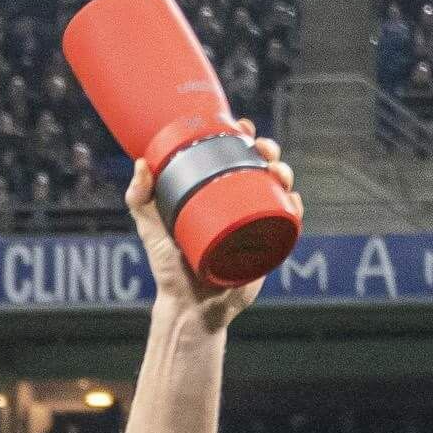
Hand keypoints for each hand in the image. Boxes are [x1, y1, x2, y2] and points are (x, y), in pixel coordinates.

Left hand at [126, 117, 299, 331]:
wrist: (188, 306)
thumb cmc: (168, 267)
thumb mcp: (149, 228)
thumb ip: (138, 197)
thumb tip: (141, 163)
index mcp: (213, 192)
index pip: (231, 156)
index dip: (241, 137)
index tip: (241, 126)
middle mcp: (237, 204)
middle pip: (259, 168)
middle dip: (268, 150)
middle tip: (262, 149)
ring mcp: (254, 224)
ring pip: (277, 190)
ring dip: (284, 173)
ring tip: (277, 172)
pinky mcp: (267, 247)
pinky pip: (287, 224)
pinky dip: (295, 209)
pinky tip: (293, 200)